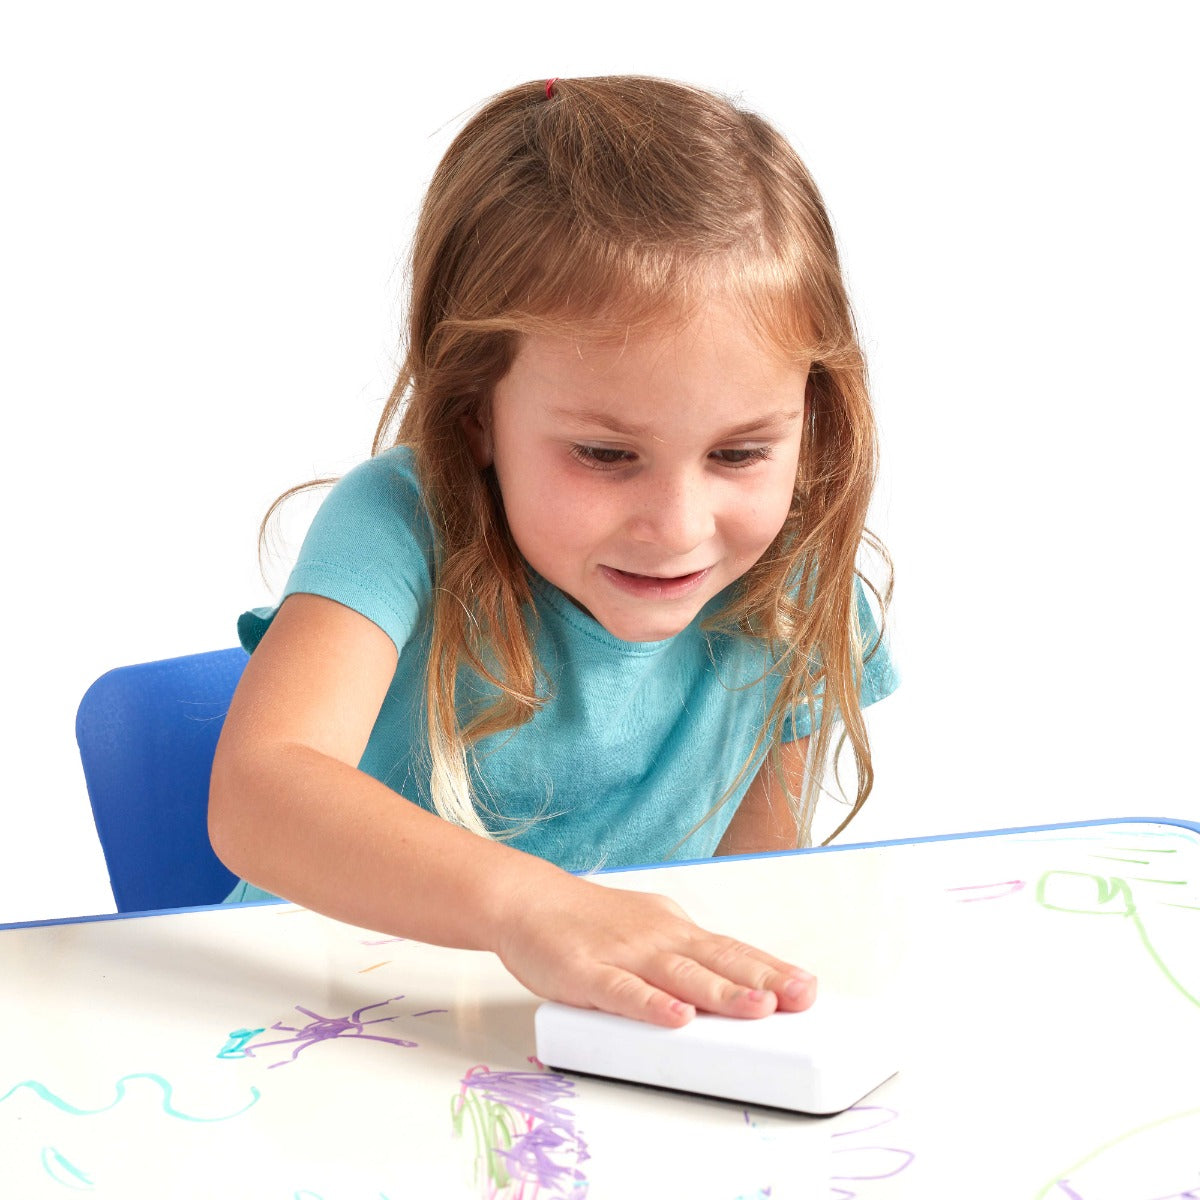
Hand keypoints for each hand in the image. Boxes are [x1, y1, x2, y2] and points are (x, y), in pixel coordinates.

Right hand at [492, 871, 816, 1026]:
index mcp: (675, 931)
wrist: (527, 901)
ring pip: (679, 975)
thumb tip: (731, 987)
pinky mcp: (586, 972)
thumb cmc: (589, 924)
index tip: (808, 987)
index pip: (732, 950)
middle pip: (717, 961)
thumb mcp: (647, 931)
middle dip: (763, 980)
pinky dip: (651, 1004)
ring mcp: (623, 954)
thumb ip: (684, 960)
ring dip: (721, 993)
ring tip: (758, 1009)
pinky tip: (676, 1017)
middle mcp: (657, 938)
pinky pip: (623, 991)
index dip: (771, 969)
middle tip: (802, 997)